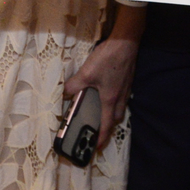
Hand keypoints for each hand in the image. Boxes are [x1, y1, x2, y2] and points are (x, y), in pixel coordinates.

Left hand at [64, 6, 142, 150]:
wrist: (126, 42)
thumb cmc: (108, 59)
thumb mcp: (87, 73)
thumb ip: (74, 85)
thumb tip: (63, 95)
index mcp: (110, 100)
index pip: (106, 125)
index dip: (101, 138)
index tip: (97, 147)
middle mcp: (120, 97)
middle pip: (116, 118)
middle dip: (108, 126)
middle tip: (98, 129)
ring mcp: (125, 89)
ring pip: (119, 107)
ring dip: (112, 114)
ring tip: (101, 112)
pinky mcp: (127, 80)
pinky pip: (121, 97)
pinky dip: (115, 101)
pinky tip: (107, 93)